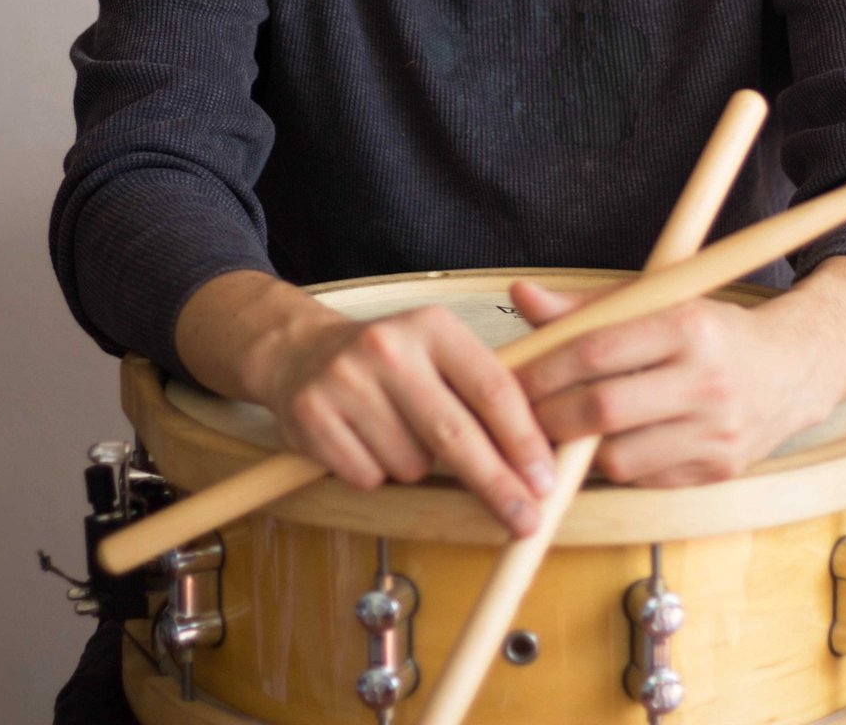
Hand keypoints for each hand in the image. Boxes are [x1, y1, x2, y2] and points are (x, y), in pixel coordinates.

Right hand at [257, 300, 557, 535]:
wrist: (301, 353)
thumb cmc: (390, 362)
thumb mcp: (439, 352)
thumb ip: (483, 391)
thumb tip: (536, 462)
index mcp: (432, 326)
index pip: (492, 388)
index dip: (523, 440)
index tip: (544, 480)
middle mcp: (389, 348)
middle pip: (456, 435)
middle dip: (496, 484)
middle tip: (526, 519)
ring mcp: (346, 380)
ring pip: (411, 463)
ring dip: (417, 467)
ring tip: (397, 433)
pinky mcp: (312, 415)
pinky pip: (368, 476)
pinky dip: (375, 473)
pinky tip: (365, 442)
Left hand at [509, 279, 845, 486]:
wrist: (790, 369)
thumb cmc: (708, 331)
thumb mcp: (656, 303)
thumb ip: (585, 306)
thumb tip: (521, 296)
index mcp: (688, 327)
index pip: (597, 350)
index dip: (545, 368)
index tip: (514, 378)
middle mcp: (706, 381)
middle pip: (603, 409)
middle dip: (549, 416)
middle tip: (520, 415)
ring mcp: (716, 433)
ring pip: (618, 456)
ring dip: (577, 450)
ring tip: (557, 432)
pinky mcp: (717, 471)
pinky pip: (643, 479)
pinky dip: (613, 465)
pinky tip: (601, 447)